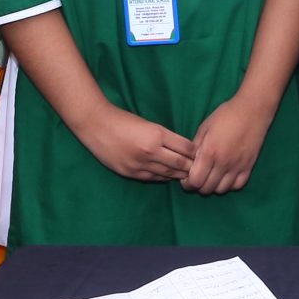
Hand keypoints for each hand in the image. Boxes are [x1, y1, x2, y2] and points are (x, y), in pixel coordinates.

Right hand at [77, 105, 195, 182]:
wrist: (96, 125)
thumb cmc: (124, 120)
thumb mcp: (149, 124)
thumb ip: (165, 137)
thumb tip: (184, 148)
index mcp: (157, 135)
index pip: (186, 148)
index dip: (195, 152)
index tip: (202, 153)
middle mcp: (151, 151)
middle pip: (180, 163)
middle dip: (191, 166)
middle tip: (200, 168)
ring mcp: (140, 164)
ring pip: (168, 174)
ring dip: (179, 174)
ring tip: (188, 175)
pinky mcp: (130, 173)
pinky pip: (153, 178)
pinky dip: (163, 177)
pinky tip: (169, 176)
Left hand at [184, 95, 276, 194]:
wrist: (253, 109)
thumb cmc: (226, 115)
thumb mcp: (205, 127)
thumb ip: (195, 147)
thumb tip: (188, 162)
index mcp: (209, 152)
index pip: (195, 181)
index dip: (187, 183)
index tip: (187, 177)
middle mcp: (223, 163)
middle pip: (206, 188)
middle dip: (198, 185)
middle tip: (198, 176)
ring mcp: (237, 166)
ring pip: (221, 190)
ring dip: (213, 186)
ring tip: (212, 176)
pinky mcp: (249, 166)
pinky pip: (237, 186)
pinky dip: (229, 185)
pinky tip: (226, 176)